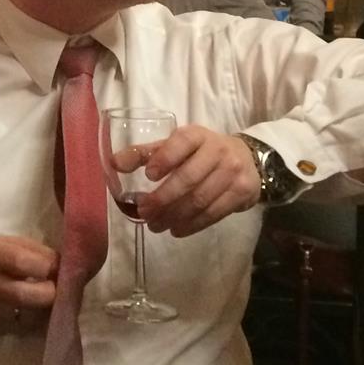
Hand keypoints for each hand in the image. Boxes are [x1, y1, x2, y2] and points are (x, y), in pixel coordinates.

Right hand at [0, 235, 56, 334]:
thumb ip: (38, 252)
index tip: (59, 267)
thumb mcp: (10, 244)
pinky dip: (41, 322)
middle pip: (24, 295)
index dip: (47, 266)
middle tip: (60, 288)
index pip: (20, 261)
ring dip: (49, 310)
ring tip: (56, 300)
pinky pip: (27, 329)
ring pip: (28, 317)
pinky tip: (44, 312)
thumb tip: (67, 266)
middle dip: (51, 293)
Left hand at [135, 126, 259, 236]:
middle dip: (164, 198)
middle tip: (144, 213)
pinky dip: (192, 225)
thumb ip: (146, 153)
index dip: (165, 158)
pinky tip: (176, 229)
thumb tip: (115, 164)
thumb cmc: (202, 152)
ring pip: (200, 199)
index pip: (182, 143)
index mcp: (198, 135)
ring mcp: (232, 173)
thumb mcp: (177, 145)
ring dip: (175, 216)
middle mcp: (218, 151)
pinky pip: (214, 213)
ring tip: (156, 225)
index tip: (148, 176)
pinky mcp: (241, 193)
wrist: (248, 159)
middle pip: (189, 178)